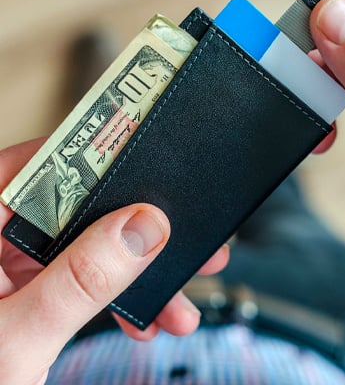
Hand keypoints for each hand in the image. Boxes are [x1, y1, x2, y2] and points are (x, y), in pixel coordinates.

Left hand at [0, 139, 228, 383]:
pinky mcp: (31, 294)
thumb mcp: (18, 342)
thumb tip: (142, 227)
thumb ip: (79, 281)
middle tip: (172, 227)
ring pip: (85, 248)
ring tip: (176, 293)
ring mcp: (12, 271)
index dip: (83, 155)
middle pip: (70, 209)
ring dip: (134, 272)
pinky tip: (146, 317)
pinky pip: (83, 280)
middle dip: (131, 227)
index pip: (28, 169)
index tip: (135, 153)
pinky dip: (116, 297)